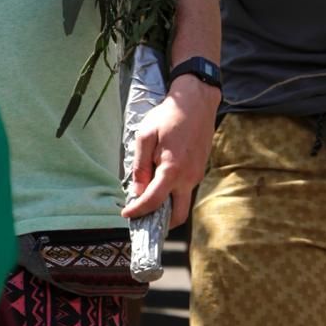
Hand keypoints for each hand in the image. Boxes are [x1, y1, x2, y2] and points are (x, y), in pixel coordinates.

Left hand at [121, 77, 219, 228]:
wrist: (196, 102)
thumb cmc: (168, 116)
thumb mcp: (146, 136)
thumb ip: (140, 166)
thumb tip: (137, 191)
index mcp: (172, 170)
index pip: (154, 202)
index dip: (138, 211)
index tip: (126, 214)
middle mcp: (188, 178)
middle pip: (177, 216)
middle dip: (160, 223)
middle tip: (142, 216)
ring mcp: (196, 176)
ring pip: (182, 202)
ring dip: (166, 205)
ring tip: (148, 195)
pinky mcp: (199, 170)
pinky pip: (185, 189)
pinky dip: (173, 192)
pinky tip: (160, 179)